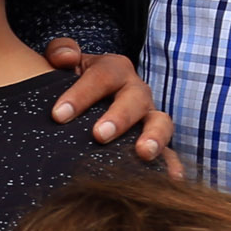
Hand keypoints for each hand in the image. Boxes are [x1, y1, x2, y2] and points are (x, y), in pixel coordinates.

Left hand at [39, 41, 179, 173]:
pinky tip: (171, 178)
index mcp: (114, 70)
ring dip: (154, 138)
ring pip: (160, 122)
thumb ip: (60, 52)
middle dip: (119, 117)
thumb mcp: (64, 63)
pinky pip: (169, 152)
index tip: (59, 115)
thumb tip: (66, 58)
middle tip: (99, 135)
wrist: (89, 105)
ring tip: (143, 154)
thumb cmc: (73, 85)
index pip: (101, 76)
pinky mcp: (155, 142)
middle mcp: (136, 91)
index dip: (81, 94)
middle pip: (134, 99)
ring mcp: (149, 117)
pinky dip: (171, 164)